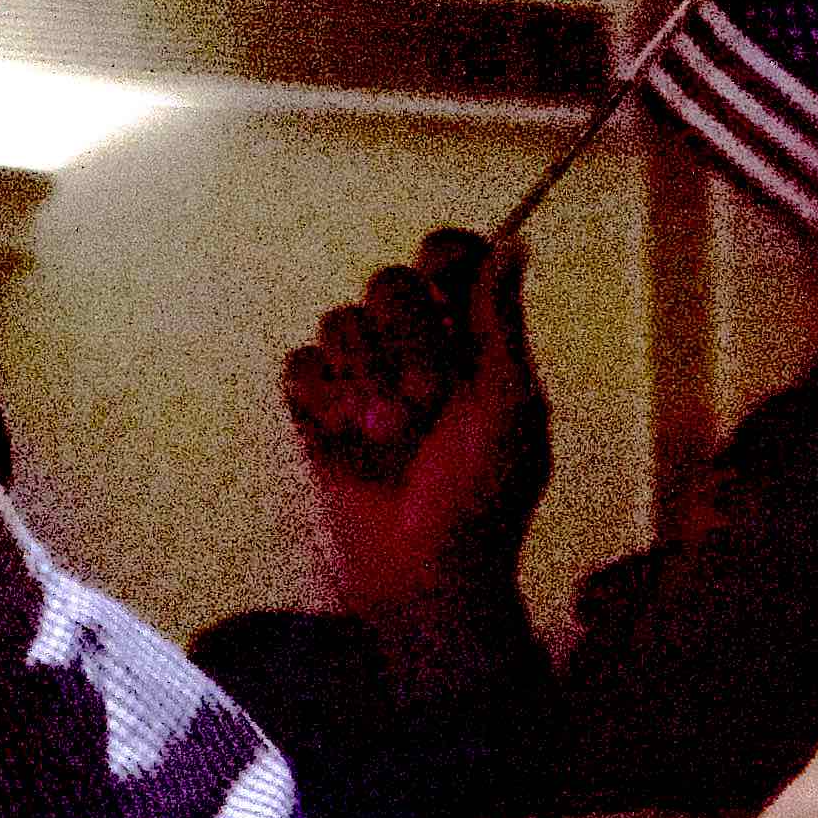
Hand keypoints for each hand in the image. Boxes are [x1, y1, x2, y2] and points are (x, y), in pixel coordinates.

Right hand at [282, 230, 550, 619]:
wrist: (422, 574)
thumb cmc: (482, 499)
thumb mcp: (508, 408)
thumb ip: (500, 323)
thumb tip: (516, 244)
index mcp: (473, 343)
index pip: (451, 260)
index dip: (443, 257)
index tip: (443, 282)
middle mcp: (416, 350)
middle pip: (390, 284)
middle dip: (407, 341)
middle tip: (425, 401)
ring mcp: (363, 379)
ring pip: (342, 321)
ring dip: (364, 376)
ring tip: (384, 433)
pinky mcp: (317, 411)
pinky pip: (301, 364)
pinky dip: (318, 391)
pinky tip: (339, 428)